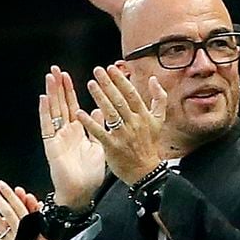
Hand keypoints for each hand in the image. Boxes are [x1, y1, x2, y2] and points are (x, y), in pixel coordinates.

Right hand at [39, 66, 104, 208]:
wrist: (82, 193)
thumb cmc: (90, 175)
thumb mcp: (99, 146)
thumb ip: (98, 127)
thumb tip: (99, 109)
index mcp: (78, 131)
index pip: (72, 106)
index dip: (70, 91)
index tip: (68, 75)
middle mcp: (66, 132)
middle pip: (61, 104)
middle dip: (59, 87)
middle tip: (56, 69)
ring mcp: (57, 138)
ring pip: (53, 111)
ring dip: (51, 94)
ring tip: (50, 77)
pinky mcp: (52, 146)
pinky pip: (47, 127)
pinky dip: (45, 113)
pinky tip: (44, 99)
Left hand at [77, 65, 165, 185]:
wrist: (145, 171)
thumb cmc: (149, 145)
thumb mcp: (159, 121)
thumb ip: (159, 99)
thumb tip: (154, 79)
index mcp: (143, 116)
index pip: (131, 94)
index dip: (121, 80)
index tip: (111, 68)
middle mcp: (134, 123)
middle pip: (119, 100)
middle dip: (108, 84)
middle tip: (97, 71)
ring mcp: (123, 135)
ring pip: (110, 113)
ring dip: (99, 97)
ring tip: (90, 84)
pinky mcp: (113, 147)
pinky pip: (100, 132)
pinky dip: (90, 122)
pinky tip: (80, 113)